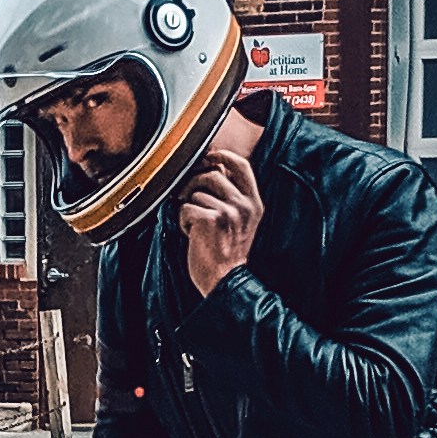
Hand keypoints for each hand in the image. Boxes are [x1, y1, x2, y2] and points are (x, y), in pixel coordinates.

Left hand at [177, 125, 263, 298]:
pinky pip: (185, 208)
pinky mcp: (210, 221)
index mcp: (254, 204)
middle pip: (212, 174)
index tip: (208, 157)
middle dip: (193, 183)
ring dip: (188, 207)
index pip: (241, 165)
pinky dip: (183, 222)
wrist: (226, 282)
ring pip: (195, 192)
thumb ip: (232, 197)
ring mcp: (228, 212)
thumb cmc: (228, 254)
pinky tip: (192, 236)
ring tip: (196, 227)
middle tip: (187, 198)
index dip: (222, 155)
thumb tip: (211, 169)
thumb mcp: (241, 222)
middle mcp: (244, 205)